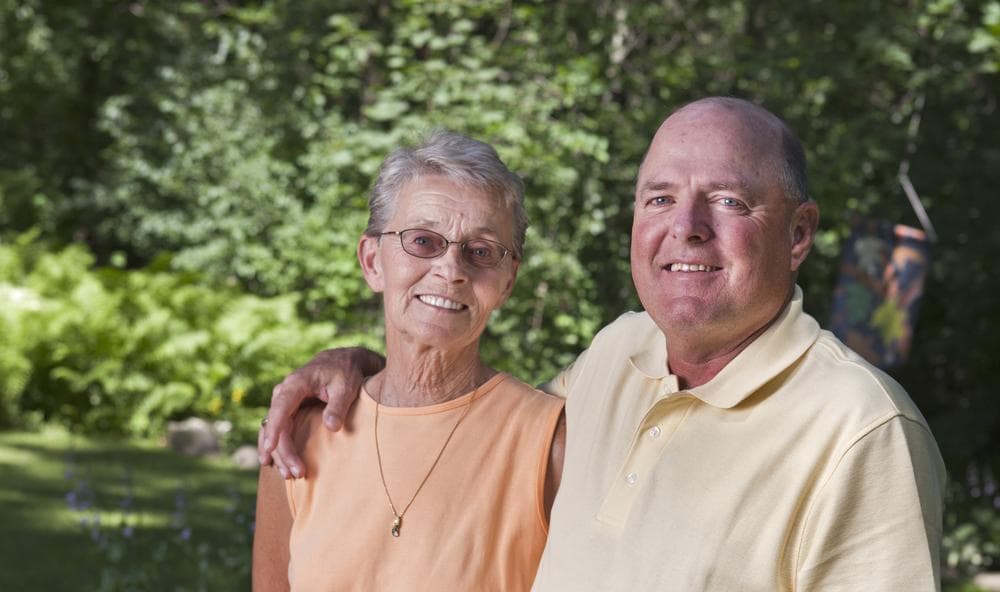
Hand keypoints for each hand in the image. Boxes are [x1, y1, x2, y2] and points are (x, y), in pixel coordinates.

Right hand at [257, 347, 383, 477]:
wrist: (341, 361)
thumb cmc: (345, 372)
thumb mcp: (346, 386)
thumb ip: (338, 406)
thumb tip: (332, 427)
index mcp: (296, 383)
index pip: (280, 407)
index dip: (274, 428)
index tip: (270, 448)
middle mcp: (284, 392)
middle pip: (277, 425)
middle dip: (283, 450)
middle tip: (296, 472)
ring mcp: (284, 401)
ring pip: (274, 430)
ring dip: (279, 453)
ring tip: (289, 475)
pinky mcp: (288, 410)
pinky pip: (277, 429)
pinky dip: (276, 446)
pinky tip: (273, 463)